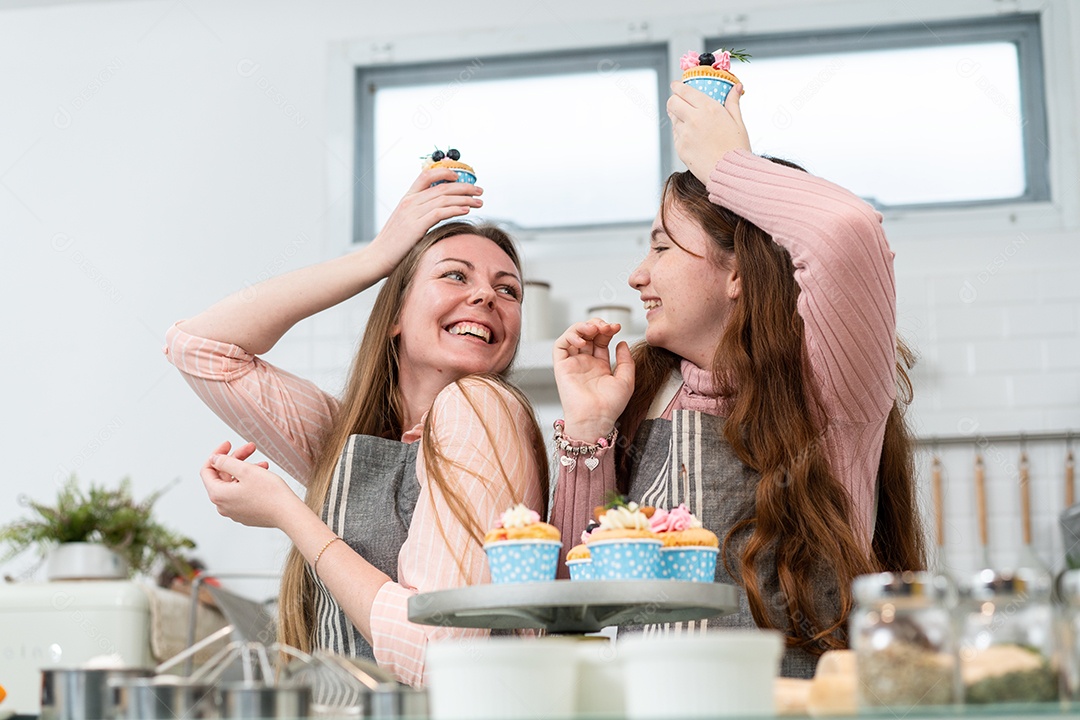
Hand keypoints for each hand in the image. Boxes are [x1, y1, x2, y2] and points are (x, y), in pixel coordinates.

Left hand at [200, 441, 306, 528]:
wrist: (288, 514)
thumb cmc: (270, 493)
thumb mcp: (246, 470)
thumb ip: (226, 462)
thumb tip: (214, 459)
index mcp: (218, 495)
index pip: (207, 470)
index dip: (217, 454)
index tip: (229, 444)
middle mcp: (222, 506)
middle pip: (223, 476)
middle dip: (237, 460)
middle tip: (251, 448)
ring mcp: (234, 512)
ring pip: (234, 484)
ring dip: (246, 470)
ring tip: (263, 464)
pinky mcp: (245, 515)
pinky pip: (241, 494)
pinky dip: (249, 482)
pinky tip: (263, 476)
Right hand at [367, 168, 484, 276]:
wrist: (376, 258)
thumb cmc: (392, 246)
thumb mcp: (405, 225)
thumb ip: (420, 217)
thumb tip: (437, 216)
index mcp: (406, 199)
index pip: (426, 176)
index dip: (444, 173)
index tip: (460, 177)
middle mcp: (409, 202)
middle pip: (442, 187)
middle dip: (464, 187)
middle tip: (480, 191)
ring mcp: (412, 213)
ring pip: (444, 198)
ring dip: (465, 199)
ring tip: (479, 202)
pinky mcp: (416, 226)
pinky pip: (440, 213)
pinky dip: (455, 209)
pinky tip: (467, 210)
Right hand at [552, 319, 634, 441]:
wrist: (596, 418)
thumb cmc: (610, 406)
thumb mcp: (626, 380)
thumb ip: (626, 360)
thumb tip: (622, 343)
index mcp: (600, 366)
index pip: (601, 340)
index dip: (607, 330)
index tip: (616, 327)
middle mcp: (585, 363)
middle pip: (587, 335)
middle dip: (596, 325)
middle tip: (605, 326)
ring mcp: (573, 364)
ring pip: (572, 336)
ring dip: (582, 327)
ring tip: (593, 329)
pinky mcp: (561, 367)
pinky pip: (560, 346)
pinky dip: (569, 337)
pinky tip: (582, 341)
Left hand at [667, 81, 750, 184]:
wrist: (729, 173)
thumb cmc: (736, 148)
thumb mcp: (738, 122)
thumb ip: (733, 102)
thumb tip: (736, 87)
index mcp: (709, 108)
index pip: (684, 91)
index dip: (677, 86)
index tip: (676, 85)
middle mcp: (693, 119)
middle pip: (672, 102)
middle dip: (674, 100)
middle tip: (679, 102)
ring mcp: (684, 134)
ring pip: (673, 119)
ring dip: (678, 117)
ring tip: (690, 122)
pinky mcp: (680, 148)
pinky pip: (675, 135)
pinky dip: (680, 133)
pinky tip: (692, 137)